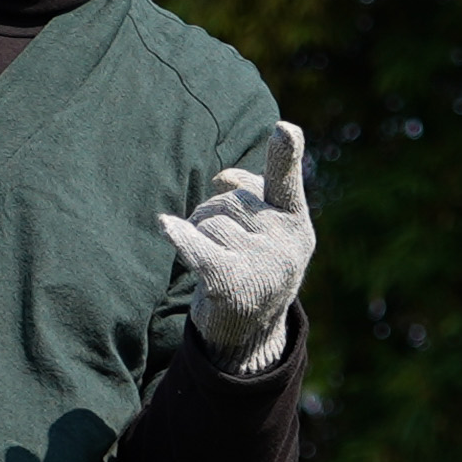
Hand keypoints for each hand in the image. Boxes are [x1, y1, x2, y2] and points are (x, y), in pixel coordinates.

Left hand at [151, 119, 314, 373]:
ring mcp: (261, 266)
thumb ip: (253, 191)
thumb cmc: (253, 264)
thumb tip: (224, 178)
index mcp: (296, 221)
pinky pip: (199, 249)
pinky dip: (181, 238)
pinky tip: (166, 227)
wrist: (249, 332)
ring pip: (208, 221)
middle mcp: (286, 243)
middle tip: (225, 246)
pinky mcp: (231, 286)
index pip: (286, 182)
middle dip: (214, 213)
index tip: (283, 129)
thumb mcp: (266, 228)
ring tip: (217, 262)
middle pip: (228, 200)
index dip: (284, 154)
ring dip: (200, 236)